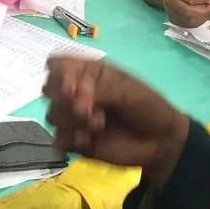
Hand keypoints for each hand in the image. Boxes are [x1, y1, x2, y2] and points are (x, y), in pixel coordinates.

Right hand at [44, 57, 189, 187]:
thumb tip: (74, 98)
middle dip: (64, 98)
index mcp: (88, 73)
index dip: (59, 74)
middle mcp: (76, 93)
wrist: (161, 143)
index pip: (57, 65)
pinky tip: (88, 141)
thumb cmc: (147, 107)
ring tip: (98, 125)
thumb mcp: (128, 90)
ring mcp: (75, 118)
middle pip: (48, 88)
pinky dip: (71, 139)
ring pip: (52, 114)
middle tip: (87, 108)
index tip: (73, 87)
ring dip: (72, 120)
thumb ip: (99, 90)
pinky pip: (58, 138)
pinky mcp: (76, 141)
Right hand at [162, 0, 209, 27]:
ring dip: (202, 17)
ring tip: (209, 11)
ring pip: (189, 20)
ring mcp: (170, 12)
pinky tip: (203, 15)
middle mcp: (168, 1)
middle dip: (204, 11)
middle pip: (188, 12)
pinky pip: (189, 25)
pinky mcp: (174, 21)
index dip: (204, 1)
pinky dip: (199, 21)